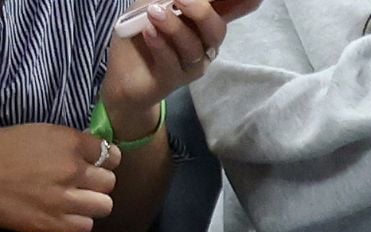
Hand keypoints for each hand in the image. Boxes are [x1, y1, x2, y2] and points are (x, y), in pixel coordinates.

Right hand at [0, 125, 115, 231]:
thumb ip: (70, 143)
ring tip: (75, 200)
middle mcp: (71, 170)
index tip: (97, 163)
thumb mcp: (38, 134)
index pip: (109, 154)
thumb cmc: (3, 150)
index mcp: (67, 143)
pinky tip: (64, 213)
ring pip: (104, 206)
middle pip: (109, 182)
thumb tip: (96, 150)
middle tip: (81, 183)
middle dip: (97, 182)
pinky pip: (86, 225)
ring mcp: (65, 199)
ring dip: (92, 203)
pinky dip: (78, 221)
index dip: (105, 160)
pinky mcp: (55, 222)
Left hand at [103, 0, 257, 131]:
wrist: (121, 70)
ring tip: (153, 12)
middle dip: (202, 12)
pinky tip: (148, 32)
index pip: (232, 9)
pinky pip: (173, 61)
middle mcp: (204, 42)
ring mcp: (193, 62)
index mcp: (203, 20)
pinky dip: (160, 45)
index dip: (244, 3)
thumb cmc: (138, 29)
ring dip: (174, 27)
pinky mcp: (175, 78)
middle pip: (216, 29)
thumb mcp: (152, 1)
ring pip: (195, 47)